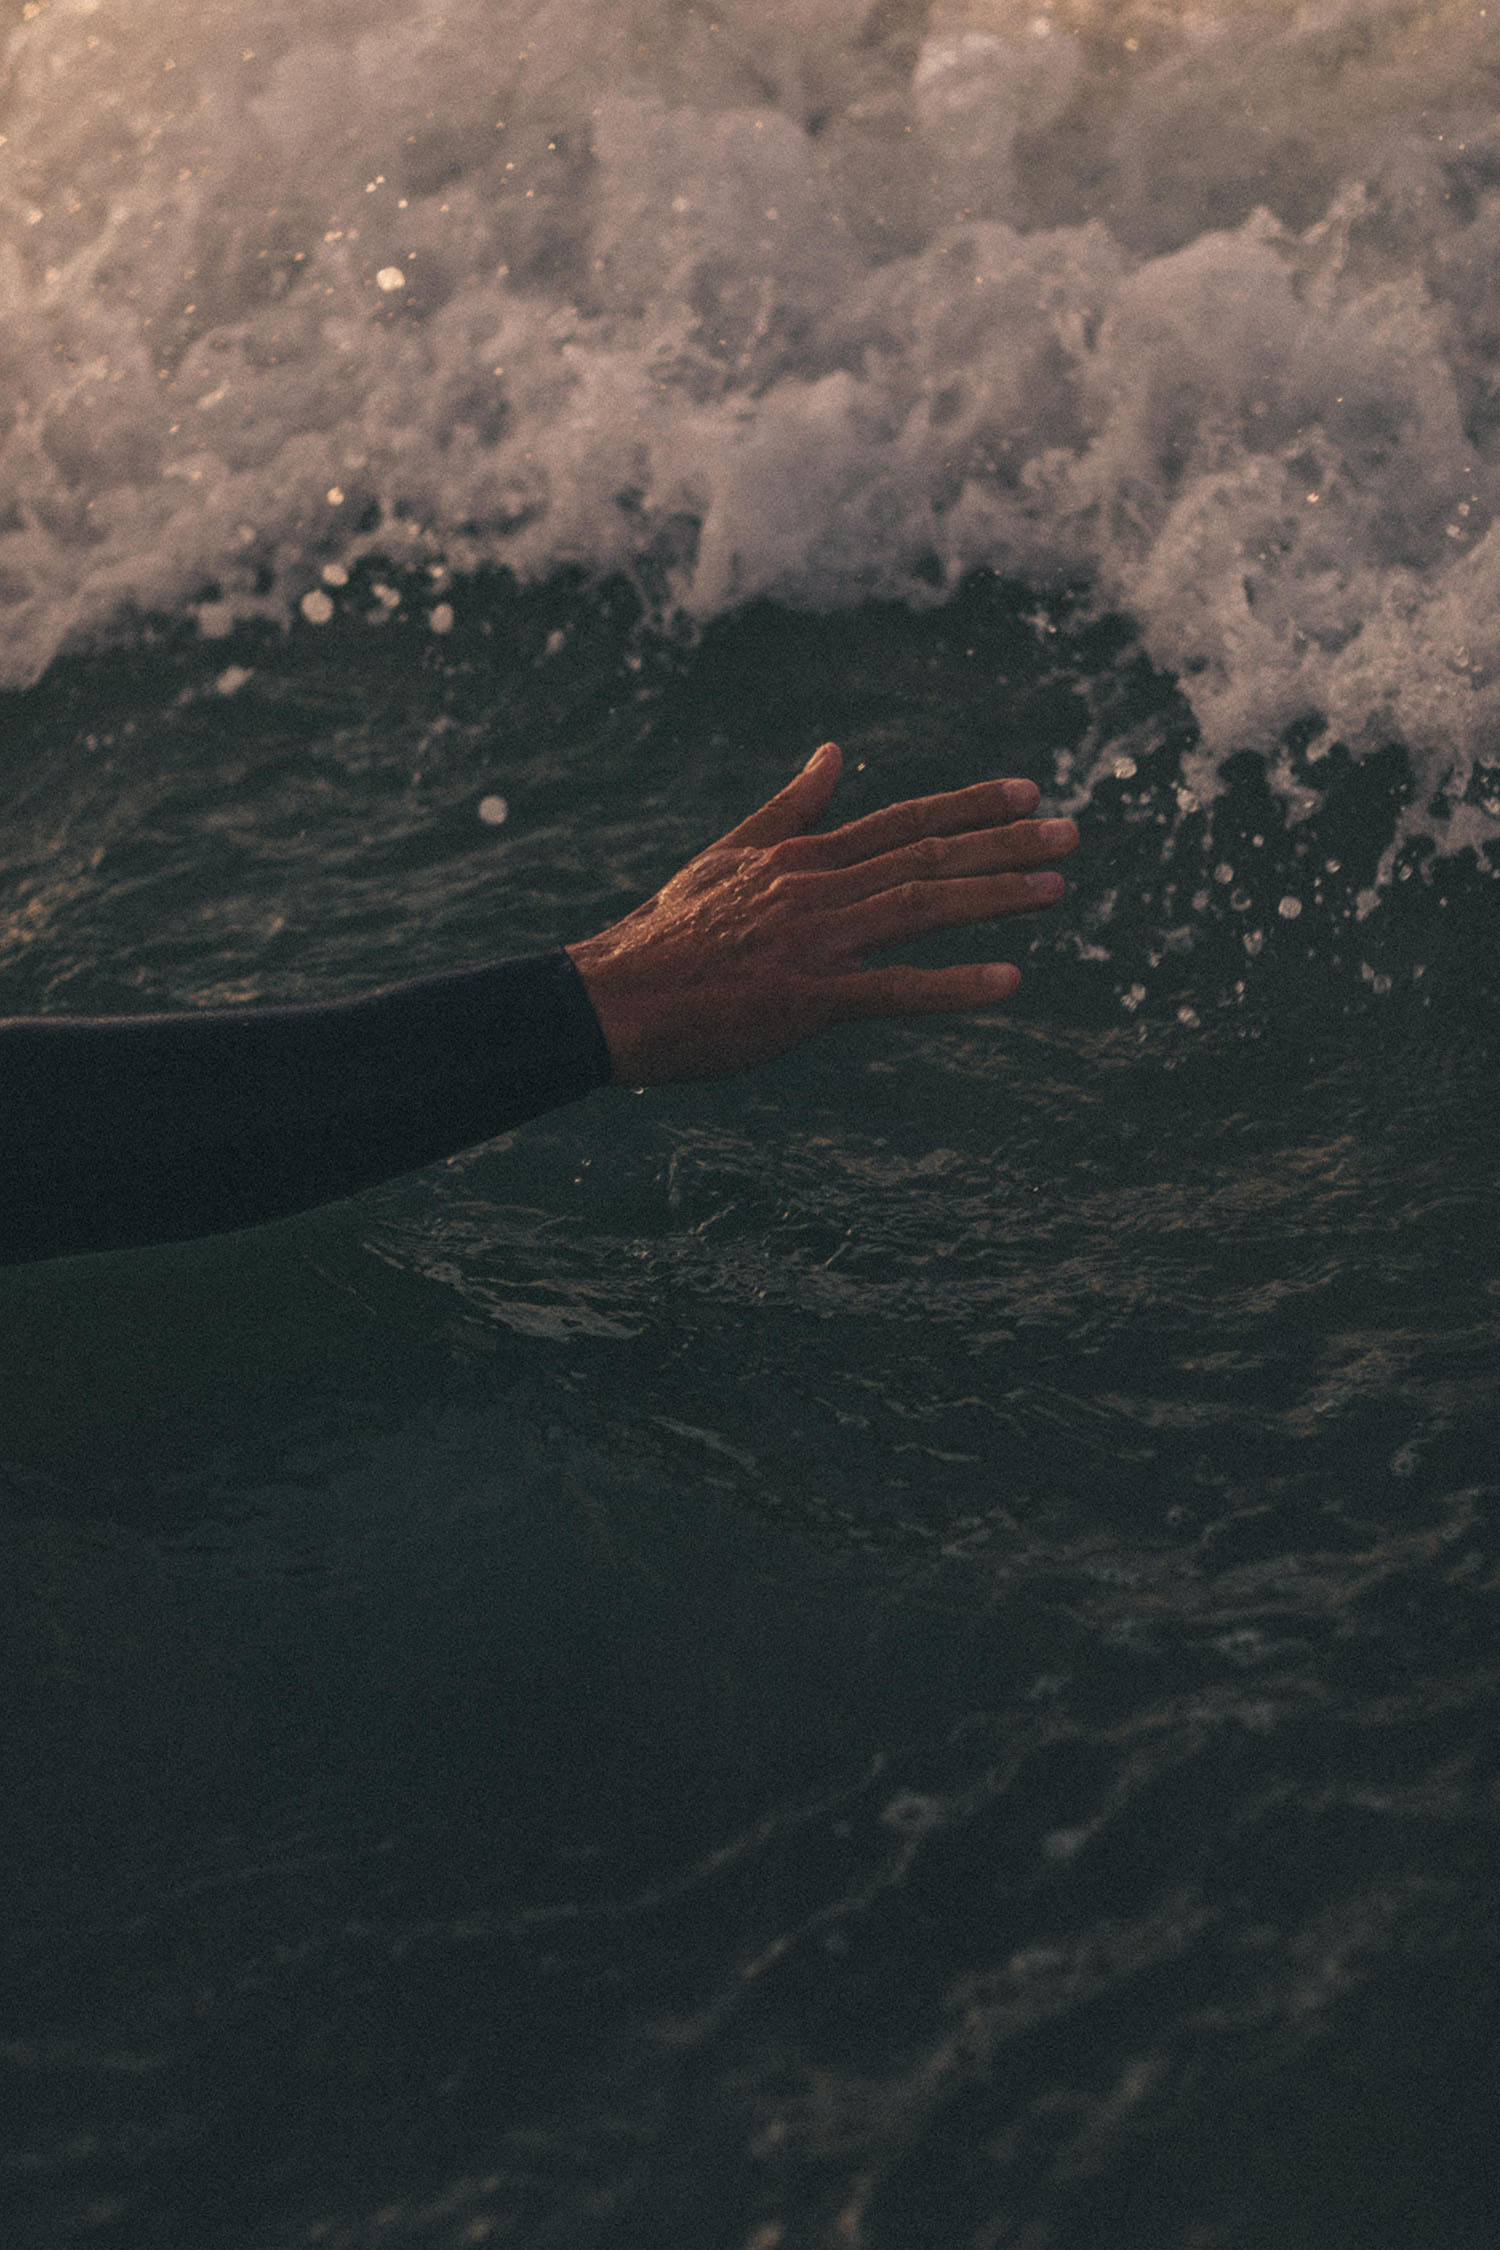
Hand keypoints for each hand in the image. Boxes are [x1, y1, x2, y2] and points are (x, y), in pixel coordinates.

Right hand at [565, 742, 1078, 1085]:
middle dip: (1006, 844)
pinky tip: (1007, 982)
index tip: (1030, 793)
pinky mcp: (806, 999)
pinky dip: (952, 985)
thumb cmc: (668, 936)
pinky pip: (893, 990)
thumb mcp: (728, 857)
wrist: (614, 1000)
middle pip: (927, 855)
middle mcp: (815, 888)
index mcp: (801, 857)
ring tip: (1057, 892)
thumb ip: (790, 810)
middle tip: (1074, 833)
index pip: (903, 821)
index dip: (971, 806)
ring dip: (994, 898)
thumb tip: (833, 753)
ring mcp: (813, 941)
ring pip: (920, 907)